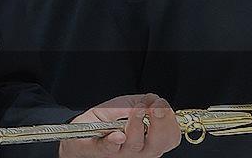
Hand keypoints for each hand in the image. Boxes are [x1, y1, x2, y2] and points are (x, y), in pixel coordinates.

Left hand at [59, 94, 180, 157]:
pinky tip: (118, 135)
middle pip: (156, 145)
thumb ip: (143, 102)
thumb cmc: (105, 121)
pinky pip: (109, 147)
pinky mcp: (101, 149)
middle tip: (156, 108)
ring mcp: (120, 152)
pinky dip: (114, 141)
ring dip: (138, 126)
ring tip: (137, 110)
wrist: (80, 132)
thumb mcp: (127, 106)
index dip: (170, 122)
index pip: (169, 138)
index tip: (163, 105)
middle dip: (160, 125)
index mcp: (147, 141)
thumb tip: (155, 99)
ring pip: (134, 145)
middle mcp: (137, 150)